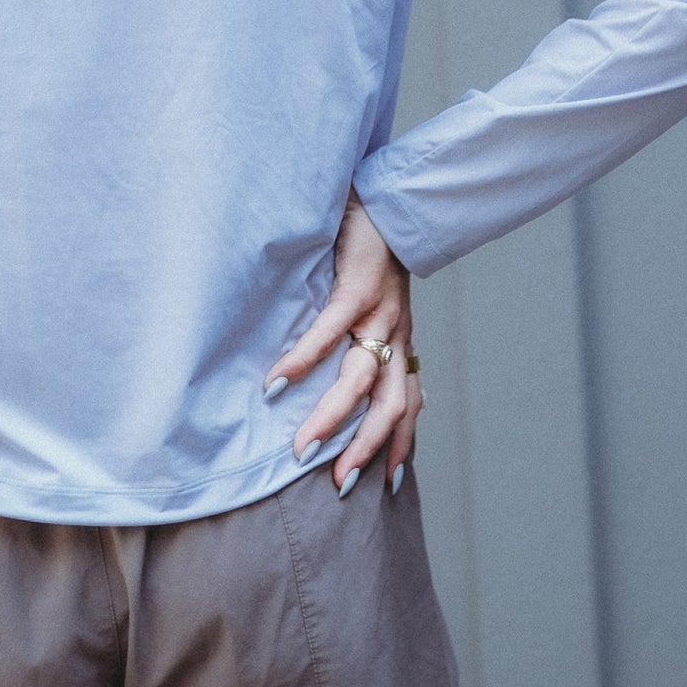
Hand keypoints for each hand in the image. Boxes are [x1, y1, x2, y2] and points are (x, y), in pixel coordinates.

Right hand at [263, 187, 421, 491]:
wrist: (390, 198)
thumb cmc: (373, 250)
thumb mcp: (376, 300)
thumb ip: (361, 333)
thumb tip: (334, 370)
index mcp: (399, 341)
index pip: (408, 404)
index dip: (401, 444)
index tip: (386, 484)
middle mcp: (395, 334)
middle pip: (389, 407)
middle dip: (365, 451)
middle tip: (339, 488)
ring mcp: (379, 313)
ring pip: (360, 381)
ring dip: (332, 420)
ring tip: (303, 450)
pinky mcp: (357, 288)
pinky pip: (330, 332)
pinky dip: (304, 360)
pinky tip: (278, 382)